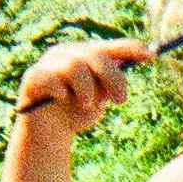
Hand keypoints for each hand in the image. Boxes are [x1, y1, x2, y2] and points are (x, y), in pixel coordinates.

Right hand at [12, 38, 150, 135]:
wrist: (50, 134)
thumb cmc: (78, 111)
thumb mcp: (101, 98)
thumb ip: (111, 84)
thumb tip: (126, 72)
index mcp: (85, 55)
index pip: (109, 47)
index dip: (129, 49)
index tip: (150, 56)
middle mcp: (66, 54)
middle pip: (95, 56)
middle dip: (113, 78)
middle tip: (121, 100)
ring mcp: (48, 64)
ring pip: (75, 67)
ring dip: (87, 89)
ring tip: (88, 105)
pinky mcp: (32, 79)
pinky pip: (49, 79)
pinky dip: (60, 90)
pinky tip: (62, 99)